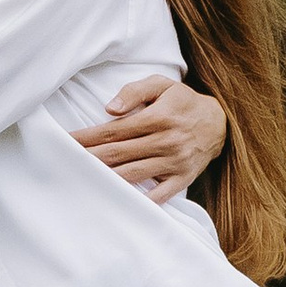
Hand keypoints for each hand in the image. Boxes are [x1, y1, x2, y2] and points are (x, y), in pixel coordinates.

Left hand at [75, 70, 227, 200]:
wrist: (220, 123)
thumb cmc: (183, 102)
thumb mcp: (162, 85)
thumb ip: (135, 91)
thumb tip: (110, 109)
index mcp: (158, 117)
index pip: (114, 130)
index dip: (88, 137)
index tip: (67, 142)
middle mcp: (166, 141)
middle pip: (119, 153)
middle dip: (89, 158)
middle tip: (65, 163)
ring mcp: (174, 163)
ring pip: (133, 174)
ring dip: (106, 178)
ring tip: (83, 180)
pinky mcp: (182, 178)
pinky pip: (159, 195)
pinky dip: (139, 200)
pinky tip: (118, 201)